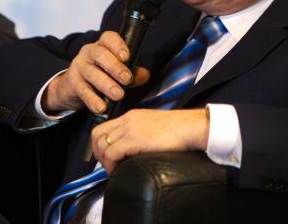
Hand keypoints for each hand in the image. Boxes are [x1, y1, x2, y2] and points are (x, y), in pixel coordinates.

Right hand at [42, 31, 149, 113]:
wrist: (72, 86)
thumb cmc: (99, 74)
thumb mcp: (116, 70)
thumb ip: (132, 72)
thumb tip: (145, 75)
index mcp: (102, 45)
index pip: (109, 38)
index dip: (118, 45)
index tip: (127, 57)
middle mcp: (89, 53)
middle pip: (101, 55)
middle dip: (115, 67)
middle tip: (127, 79)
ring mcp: (79, 67)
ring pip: (92, 73)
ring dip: (106, 85)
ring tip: (118, 95)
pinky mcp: (73, 83)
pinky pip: (83, 91)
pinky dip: (93, 100)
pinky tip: (101, 107)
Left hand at [91, 108, 209, 172]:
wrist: (190, 126)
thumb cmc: (178, 129)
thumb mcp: (152, 126)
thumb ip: (140, 133)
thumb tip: (132, 149)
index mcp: (131, 117)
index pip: (104, 127)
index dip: (100, 144)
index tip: (107, 157)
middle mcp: (127, 120)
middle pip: (97, 134)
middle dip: (97, 153)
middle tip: (106, 165)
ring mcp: (129, 129)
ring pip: (102, 144)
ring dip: (104, 161)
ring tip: (113, 170)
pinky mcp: (134, 139)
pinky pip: (111, 153)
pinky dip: (110, 165)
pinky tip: (118, 171)